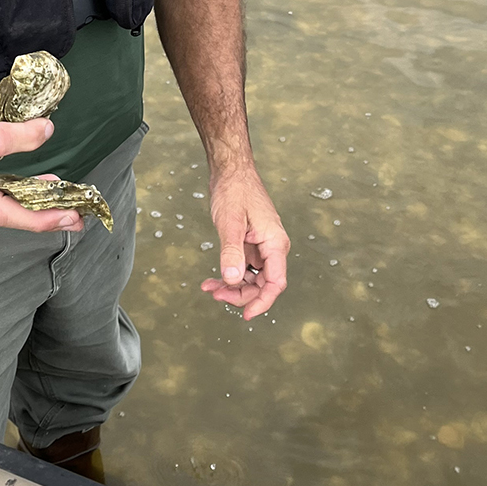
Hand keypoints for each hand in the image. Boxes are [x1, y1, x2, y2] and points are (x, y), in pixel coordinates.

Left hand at [199, 165, 289, 319]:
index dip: (262, 301)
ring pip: (252, 279)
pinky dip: (229, 275)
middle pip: (262, 284)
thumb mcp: (230, 222)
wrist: (231, 171)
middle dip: (240, 294)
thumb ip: (232, 252)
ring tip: (210, 288)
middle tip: (216, 295)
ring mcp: (261, 247)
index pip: (276, 282)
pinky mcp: (250, 244)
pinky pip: (243, 268)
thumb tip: (233, 279)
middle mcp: (272, 247)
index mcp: (275, 243)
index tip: (246, 314)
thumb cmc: (235, 190)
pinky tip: (213, 280)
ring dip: (232, 287)